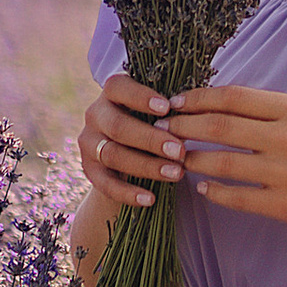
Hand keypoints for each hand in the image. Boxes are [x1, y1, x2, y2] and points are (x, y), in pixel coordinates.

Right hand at [76, 69, 181, 223]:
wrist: (128, 152)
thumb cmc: (153, 122)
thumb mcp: (158, 111)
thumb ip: (169, 111)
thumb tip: (197, 118)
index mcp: (112, 93)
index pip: (118, 87)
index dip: (140, 97)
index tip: (167, 107)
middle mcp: (95, 114)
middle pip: (118, 126)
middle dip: (151, 140)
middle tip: (180, 151)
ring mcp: (89, 142)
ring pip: (113, 155)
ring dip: (146, 166)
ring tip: (176, 174)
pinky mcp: (89, 169)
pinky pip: (105, 184)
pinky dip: (128, 193)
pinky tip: (150, 199)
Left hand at [165, 82, 286, 243]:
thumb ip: (271, 111)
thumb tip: (221, 104)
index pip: (234, 98)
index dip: (199, 98)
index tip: (176, 101)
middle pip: (221, 127)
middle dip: (184, 126)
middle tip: (161, 128)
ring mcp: (285, 174)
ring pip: (221, 162)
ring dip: (191, 158)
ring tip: (174, 157)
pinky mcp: (283, 205)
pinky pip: (236, 196)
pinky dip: (214, 190)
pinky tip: (202, 185)